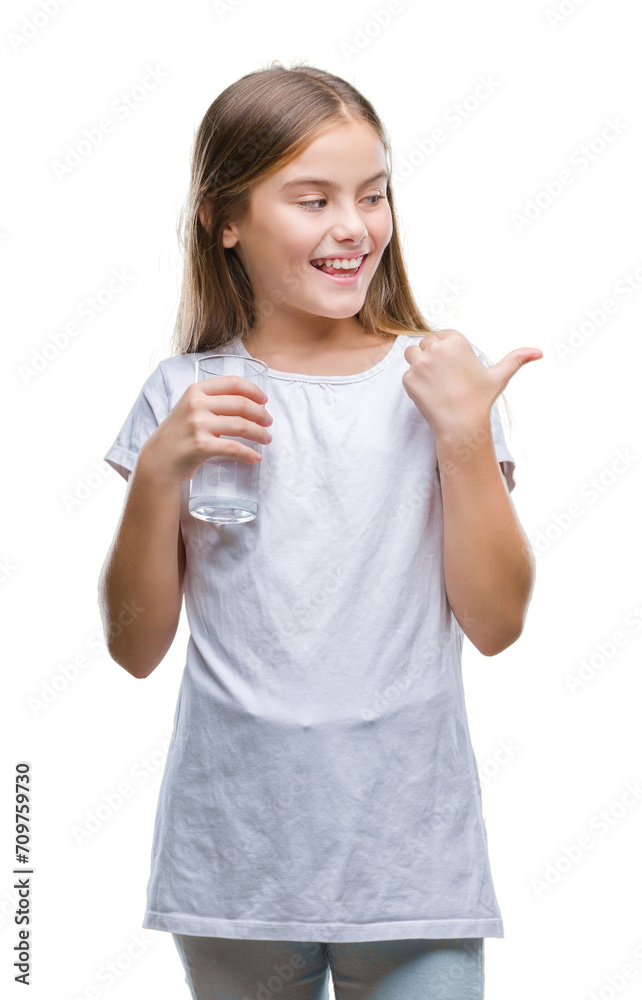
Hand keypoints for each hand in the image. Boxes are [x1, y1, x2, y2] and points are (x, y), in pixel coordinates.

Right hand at [138, 375, 273, 486]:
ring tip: (267, 439)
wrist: (158, 460)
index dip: (254, 390)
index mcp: (196, 391)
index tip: (265, 400)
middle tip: (269, 422)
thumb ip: (211, 400)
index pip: (232, 383)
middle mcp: (196, 404)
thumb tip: (248, 402)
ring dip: (260, 433)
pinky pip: (234, 448)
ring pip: (241, 426)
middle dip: (261, 414)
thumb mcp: (189, 408)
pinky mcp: (201, 446)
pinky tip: (256, 458)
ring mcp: (198, 425)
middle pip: (241, 404)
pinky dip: (249, 454)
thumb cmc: (179, 435)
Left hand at [402, 329, 542, 436]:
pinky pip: (407, 375)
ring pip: (412, 355)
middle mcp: (435, 347)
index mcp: (455, 340)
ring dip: (419, 366)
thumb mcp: (499, 376)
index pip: (441, 336)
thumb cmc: (481, 399)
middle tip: (446, 379)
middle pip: (425, 344)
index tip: (455, 369)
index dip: (447, 352)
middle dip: (432, 358)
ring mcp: (419, 363)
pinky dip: (416, 385)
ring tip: (436, 383)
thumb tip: (539, 352)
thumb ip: (516, 359)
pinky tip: (430, 395)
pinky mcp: (408, 378)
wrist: (462, 425)